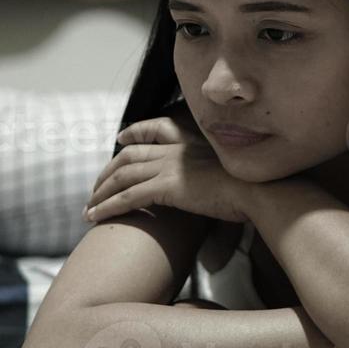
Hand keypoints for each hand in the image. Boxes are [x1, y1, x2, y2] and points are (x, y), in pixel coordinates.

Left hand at [84, 107, 250, 224]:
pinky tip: (95, 218)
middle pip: (129, 155)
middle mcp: (176, 150)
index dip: (135, 132)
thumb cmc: (254, 187)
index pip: (155, 129)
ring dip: (101, 193)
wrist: (260, 191)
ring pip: (122, 176)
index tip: (122, 138)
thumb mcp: (234, 173)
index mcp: (191, 142)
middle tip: (95, 187)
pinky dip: (107, 207)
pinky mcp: (166, 186)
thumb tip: (222, 190)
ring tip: (88, 208)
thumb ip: (219, 175)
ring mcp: (169, 167)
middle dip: (107, 171)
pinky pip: (126, 197)